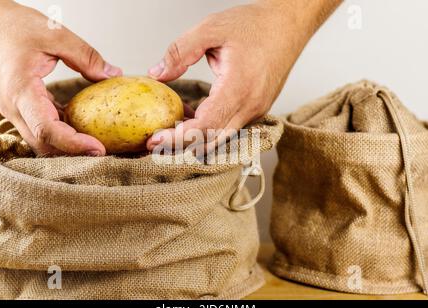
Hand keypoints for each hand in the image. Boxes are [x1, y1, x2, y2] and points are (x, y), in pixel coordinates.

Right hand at [0, 0, 121, 155]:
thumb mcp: (54, 34)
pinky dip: (59, 130)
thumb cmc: (11, 25)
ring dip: (66, 143)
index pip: (47, 130)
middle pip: (44, 143)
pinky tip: (79, 124)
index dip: (74, 144)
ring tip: (94, 140)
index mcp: (20, 91)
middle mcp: (14, 106)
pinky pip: (39, 126)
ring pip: (40, 138)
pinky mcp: (18, 106)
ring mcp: (14, 109)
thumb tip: (112, 75)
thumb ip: (85, 56)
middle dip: (72, 152)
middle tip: (102, 150)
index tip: (98, 149)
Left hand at [147, 0, 340, 150]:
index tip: (156, 139)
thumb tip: (157, 73)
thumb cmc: (257, 25)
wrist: (289, 24)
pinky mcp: (257, 109)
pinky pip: (229, 127)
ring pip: (220, 137)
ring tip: (172, 124)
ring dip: (195, 137)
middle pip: (211, 141)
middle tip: (156, 139)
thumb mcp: (211, 28)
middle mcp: (250, 106)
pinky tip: (194, 114)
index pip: (205, 127)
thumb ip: (180, 52)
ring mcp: (256, 110)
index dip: (178, 138)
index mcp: (239, 88)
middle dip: (181, 144)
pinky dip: (209, 128)